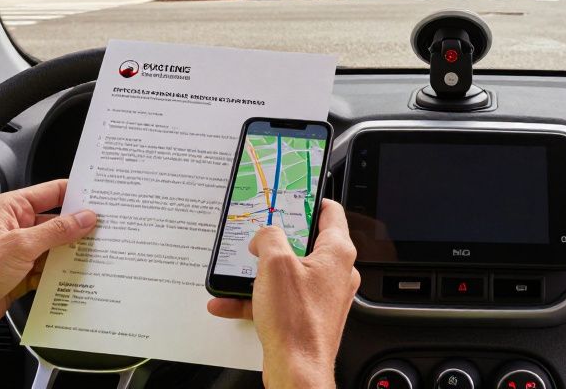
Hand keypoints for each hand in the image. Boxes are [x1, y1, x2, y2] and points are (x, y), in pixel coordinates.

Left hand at [0, 179, 95, 376]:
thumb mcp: (20, 246)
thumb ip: (57, 231)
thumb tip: (84, 218)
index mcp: (9, 209)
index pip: (51, 192)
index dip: (77, 194)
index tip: (101, 199)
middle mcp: (14, 228)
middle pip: (56, 222)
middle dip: (79, 228)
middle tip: (106, 230)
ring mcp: (17, 253)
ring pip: (55, 248)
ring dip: (71, 254)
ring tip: (95, 255)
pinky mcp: (19, 277)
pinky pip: (48, 271)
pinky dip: (60, 275)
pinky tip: (75, 277)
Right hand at [208, 199, 359, 388]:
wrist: (297, 371)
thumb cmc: (297, 323)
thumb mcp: (274, 264)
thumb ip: (268, 237)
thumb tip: (264, 234)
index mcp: (337, 253)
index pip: (331, 212)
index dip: (312, 199)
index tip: (295, 195)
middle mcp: (335, 273)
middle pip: (306, 243)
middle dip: (278, 239)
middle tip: (260, 233)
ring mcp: (322, 296)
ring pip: (289, 273)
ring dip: (260, 272)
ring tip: (239, 269)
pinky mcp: (308, 316)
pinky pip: (280, 299)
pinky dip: (256, 298)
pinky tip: (229, 301)